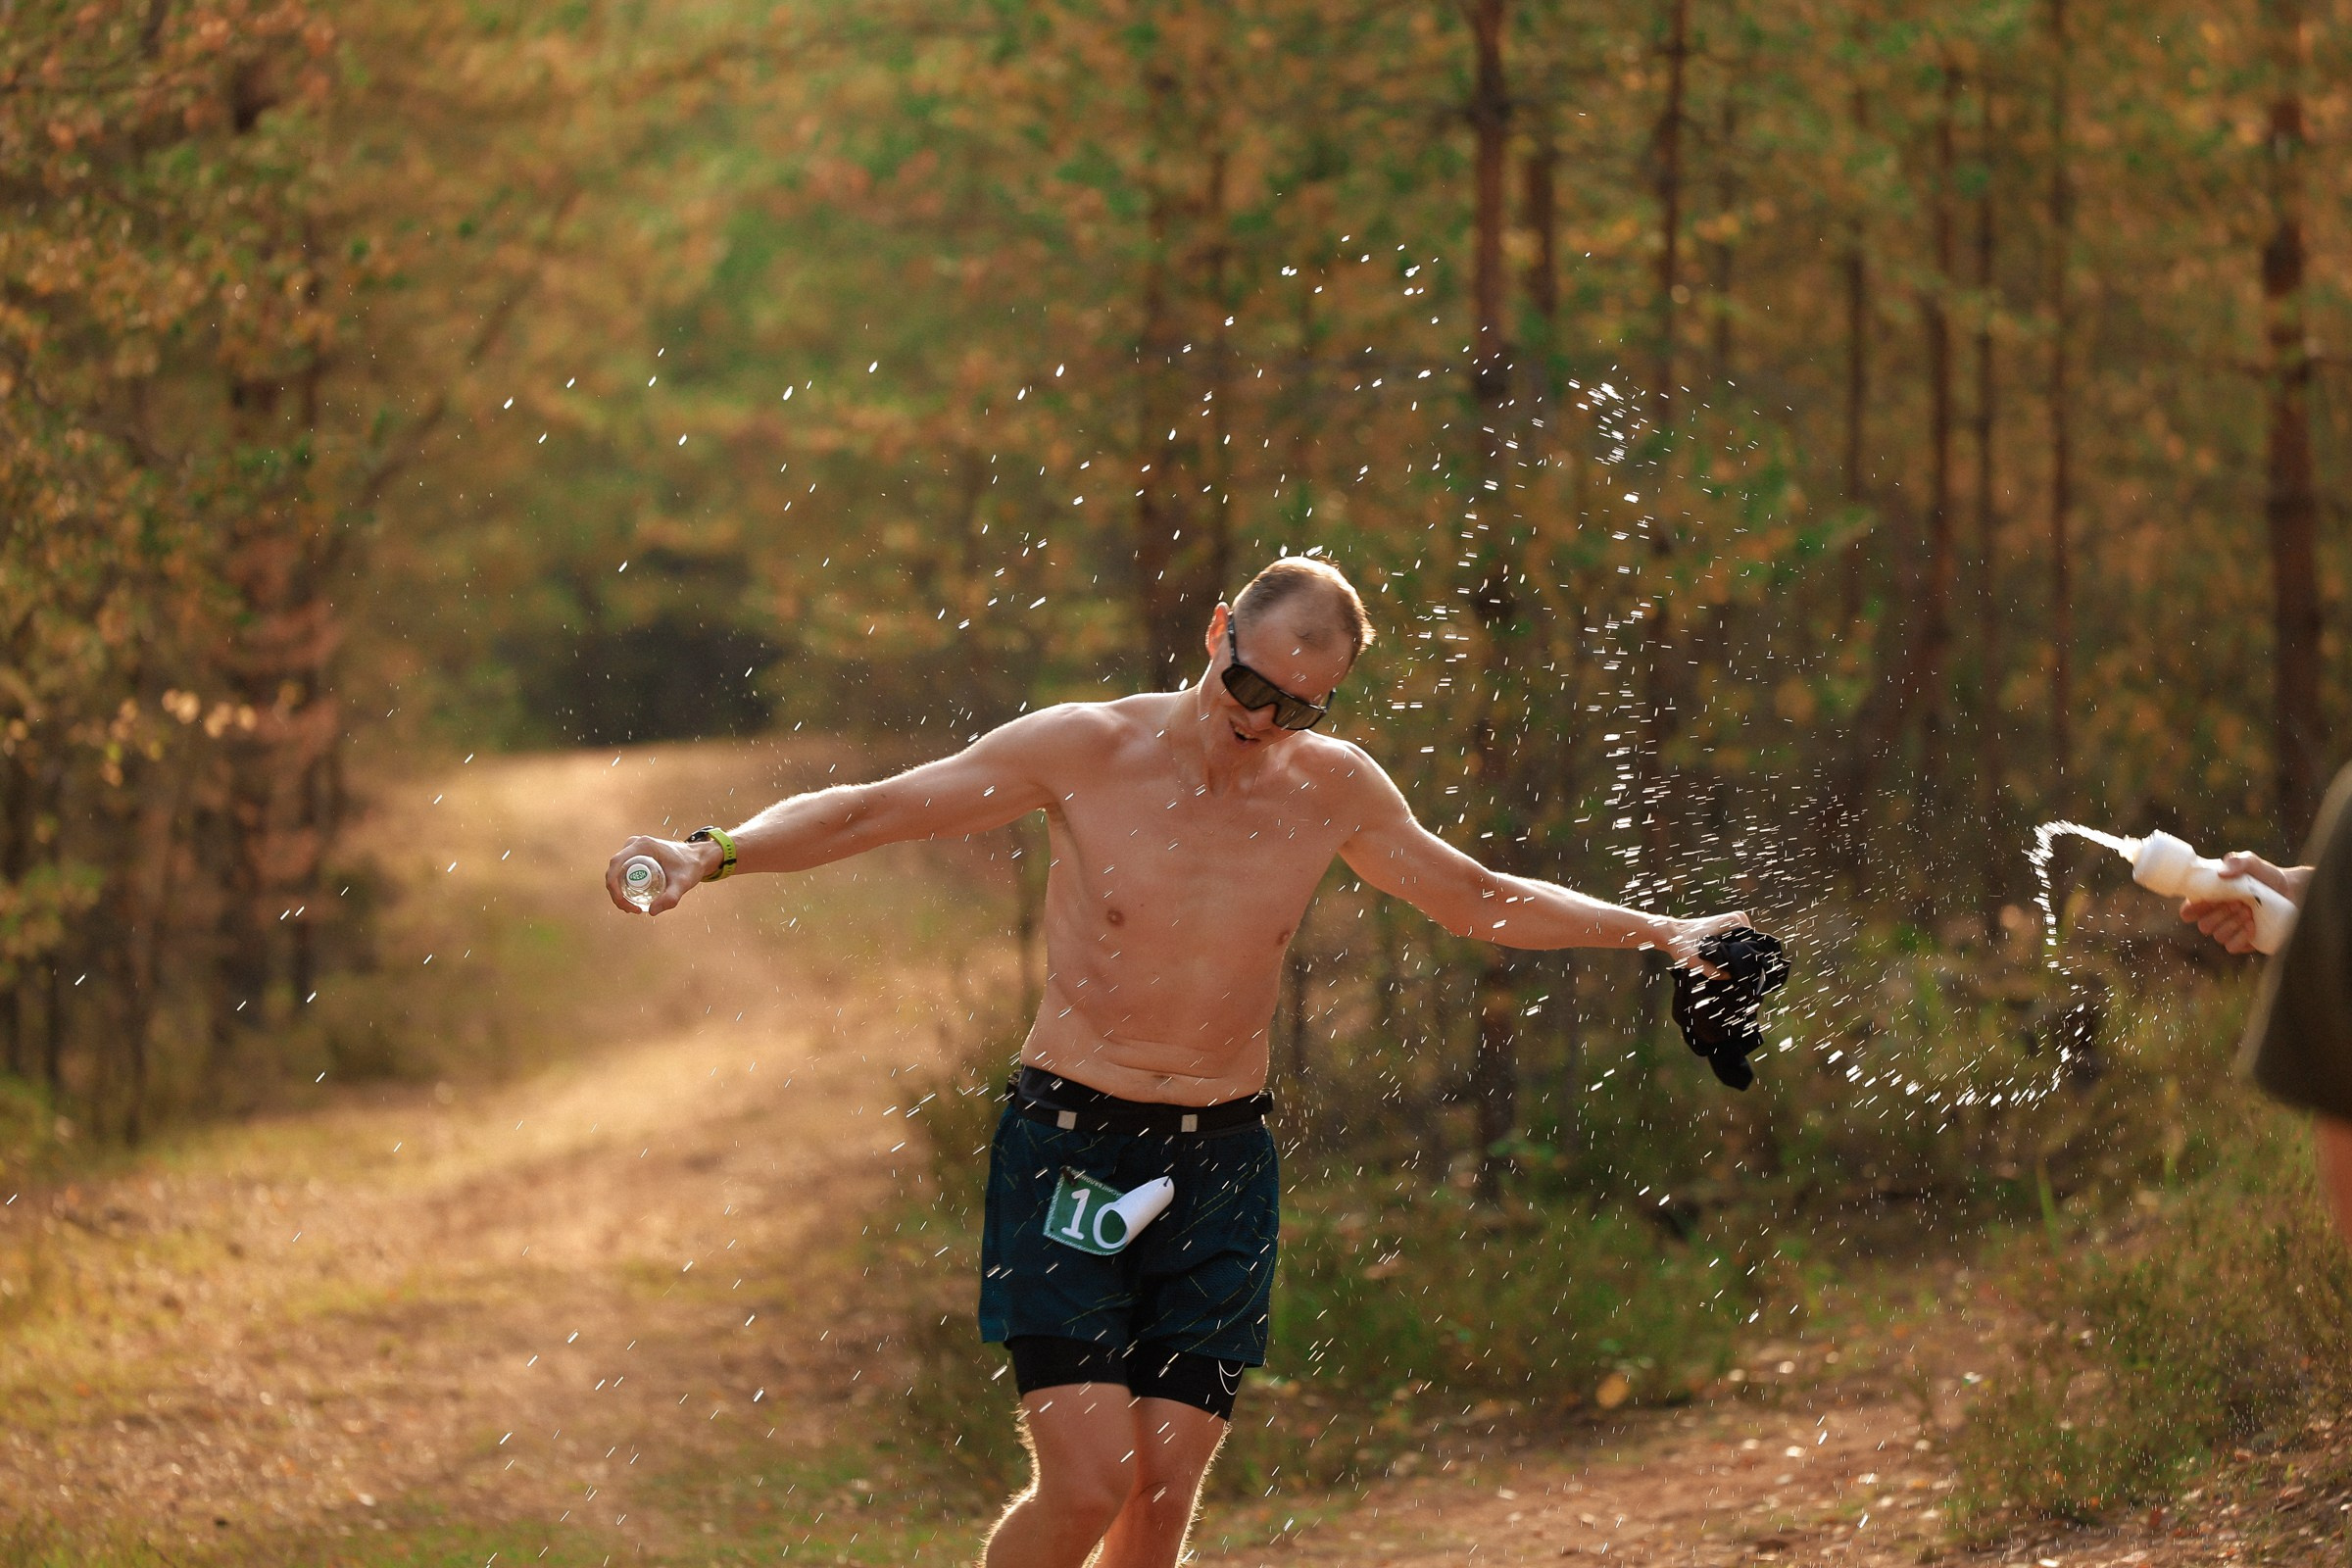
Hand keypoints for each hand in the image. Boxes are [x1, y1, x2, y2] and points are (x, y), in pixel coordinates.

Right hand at [603, 834, 720, 915]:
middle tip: (631, 909)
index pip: (616, 864)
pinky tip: (630, 900)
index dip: (613, 885)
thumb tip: (651, 911)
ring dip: (618, 891)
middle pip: (614, 870)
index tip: (622, 902)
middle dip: (616, 892)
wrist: (697, 858)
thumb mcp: (683, 883)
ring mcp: (633, 848)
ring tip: (633, 908)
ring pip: (616, 872)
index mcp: (642, 845)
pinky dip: (621, 886)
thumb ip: (671, 897)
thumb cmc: (691, 867)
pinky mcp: (635, 854)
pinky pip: (621, 871)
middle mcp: (635, 844)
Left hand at [1661, 911, 1751, 979]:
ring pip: (1743, 947)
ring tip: (1722, 967)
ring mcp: (1734, 922)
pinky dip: (1732, 954)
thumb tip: (1730, 976)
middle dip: (1740, 960)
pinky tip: (1722, 963)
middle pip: (1749, 947)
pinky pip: (1738, 944)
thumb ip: (1712, 970)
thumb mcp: (1693, 960)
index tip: (1732, 971)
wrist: (1670, 934)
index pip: (1752, 946)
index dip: (1743, 961)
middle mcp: (1738, 919)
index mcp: (1736, 921)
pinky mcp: (1729, 927)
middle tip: (1726, 971)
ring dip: (1735, 958)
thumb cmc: (1681, 944)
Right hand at [2179, 851, 2311, 955]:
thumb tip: (2222, 874)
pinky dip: (2239, 937)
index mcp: (2212, 899)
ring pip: (2218, 936)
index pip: (2190, 910)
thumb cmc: (2268, 876)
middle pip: (2203, 925)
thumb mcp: (2251, 862)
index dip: (2191, 910)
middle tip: (2237, 904)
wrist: (2293, 892)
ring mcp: (2232, 930)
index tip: (2203, 902)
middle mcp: (2219, 916)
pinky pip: (2231, 947)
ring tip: (2249, 912)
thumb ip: (2237, 861)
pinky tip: (2252, 926)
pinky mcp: (2246, 942)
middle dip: (2218, 915)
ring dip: (2232, 924)